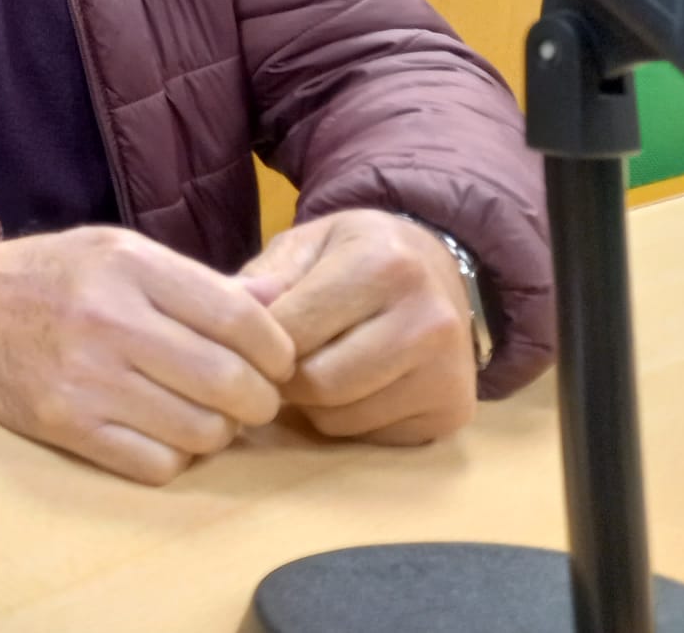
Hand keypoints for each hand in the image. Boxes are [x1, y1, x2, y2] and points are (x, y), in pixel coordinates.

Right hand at [0, 226, 296, 485]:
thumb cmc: (58, 276)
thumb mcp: (123, 251)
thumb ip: (199, 282)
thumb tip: (280, 309)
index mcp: (130, 266)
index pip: (240, 321)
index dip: (276, 350)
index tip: (276, 361)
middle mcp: (108, 320)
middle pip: (229, 382)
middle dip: (258, 399)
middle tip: (250, 396)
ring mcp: (84, 379)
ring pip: (200, 432)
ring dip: (218, 431)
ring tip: (202, 411)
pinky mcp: (65, 426)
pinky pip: (157, 465)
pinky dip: (174, 456)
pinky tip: (162, 431)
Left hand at [238, 209, 476, 445]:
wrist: (441, 272)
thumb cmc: (357, 255)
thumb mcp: (308, 245)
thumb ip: (267, 278)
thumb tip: (231, 307)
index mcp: (384, 266)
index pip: (292, 331)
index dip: (259, 341)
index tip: (254, 336)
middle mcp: (427, 321)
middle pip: (318, 383)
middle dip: (285, 377)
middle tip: (281, 359)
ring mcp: (447, 373)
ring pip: (339, 418)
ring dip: (311, 404)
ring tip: (319, 365)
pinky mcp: (453, 414)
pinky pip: (369, 437)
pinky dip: (347, 419)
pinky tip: (356, 384)